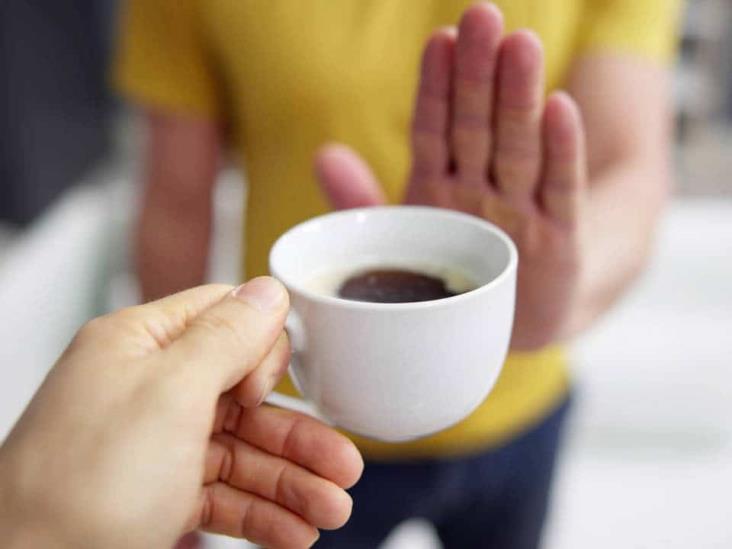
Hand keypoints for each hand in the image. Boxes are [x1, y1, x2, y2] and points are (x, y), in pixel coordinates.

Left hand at [0, 278, 362, 548]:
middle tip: (343, 467)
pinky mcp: (156, 497)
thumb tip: (268, 290)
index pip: (223, 321)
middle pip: (245, 399)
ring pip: (241, 453)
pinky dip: (261, 514)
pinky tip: (293, 532)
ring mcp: (153, 447)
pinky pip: (223, 495)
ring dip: (291, 483)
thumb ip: (226, 338)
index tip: (277, 389)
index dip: (262, 351)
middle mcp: (148, 391)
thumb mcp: (169, 395)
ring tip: (331, 512)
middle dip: (298, 438)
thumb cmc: (80, 487)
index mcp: (141, 346)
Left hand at [315, 3, 585, 349]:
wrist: (515, 321)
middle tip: (481, 16)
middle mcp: (480, 189)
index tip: (437, 40)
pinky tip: (560, 108)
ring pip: (518, 147)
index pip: (433, 128)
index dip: (434, 87)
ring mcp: (522, 209)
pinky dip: (561, 152)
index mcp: (438, 186)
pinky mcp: (562, 236)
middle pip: (477, 125)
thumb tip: (324, 156)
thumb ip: (364, 201)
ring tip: (520, 44)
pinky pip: (559, 189)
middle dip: (478, 73)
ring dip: (518, 98)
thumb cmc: (455, 269)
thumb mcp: (404, 234)